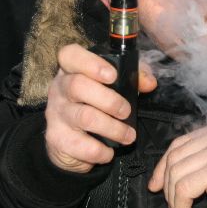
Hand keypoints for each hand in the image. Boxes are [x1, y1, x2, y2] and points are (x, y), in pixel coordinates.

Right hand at [44, 44, 156, 172]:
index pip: (70, 55)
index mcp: (72, 70)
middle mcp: (59, 89)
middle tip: (126, 111)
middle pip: (78, 86)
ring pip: (84, 117)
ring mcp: (56, 114)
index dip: (91, 63)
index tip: (113, 75)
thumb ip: (134, 77)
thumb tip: (150, 83)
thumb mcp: (115, 85)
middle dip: (109, 100)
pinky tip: (109, 152)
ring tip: (129, 135)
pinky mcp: (57, 138)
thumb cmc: (95, 104)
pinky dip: (100, 151)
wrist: (69, 142)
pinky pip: (81, 145)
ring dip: (113, 128)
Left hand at [148, 120, 206, 207]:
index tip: (156, 185)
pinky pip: (184, 188)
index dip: (162, 166)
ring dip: (174, 200)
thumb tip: (169, 173)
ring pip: (175, 174)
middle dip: (166, 185)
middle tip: (172, 206)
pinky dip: (181, 206)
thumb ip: (205, 157)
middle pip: (174, 158)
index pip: (179, 144)